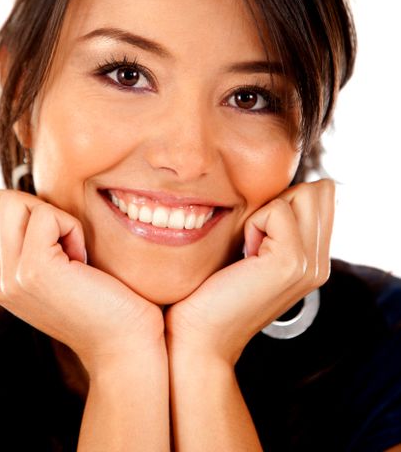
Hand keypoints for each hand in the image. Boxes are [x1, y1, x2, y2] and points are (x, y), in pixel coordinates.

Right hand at [0, 188, 164, 374]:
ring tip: (73, 253)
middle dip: (34, 205)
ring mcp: (10, 277)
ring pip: (14, 201)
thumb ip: (27, 240)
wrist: (125, 344)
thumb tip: (15, 197)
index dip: (23, 206)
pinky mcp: (34, 270)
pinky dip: (71, 227)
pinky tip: (83, 261)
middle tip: (63, 241)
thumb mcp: (54, 268)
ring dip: (54, 216)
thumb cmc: (102, 298)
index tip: (53, 238)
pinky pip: (47, 215)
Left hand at [165, 179, 334, 364]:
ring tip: (250, 249)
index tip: (260, 234)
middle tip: (254, 242)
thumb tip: (282, 188)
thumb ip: (277, 224)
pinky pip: (277, 210)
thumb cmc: (214, 289)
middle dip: (279, 202)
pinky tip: (245, 255)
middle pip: (316, 191)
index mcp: (315, 260)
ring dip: (266, 212)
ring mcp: (310, 264)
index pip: (322, 196)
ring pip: (302, 195)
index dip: (287, 199)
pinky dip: (254, 223)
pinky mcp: (291, 262)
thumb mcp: (254, 251)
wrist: (200, 335)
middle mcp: (320, 263)